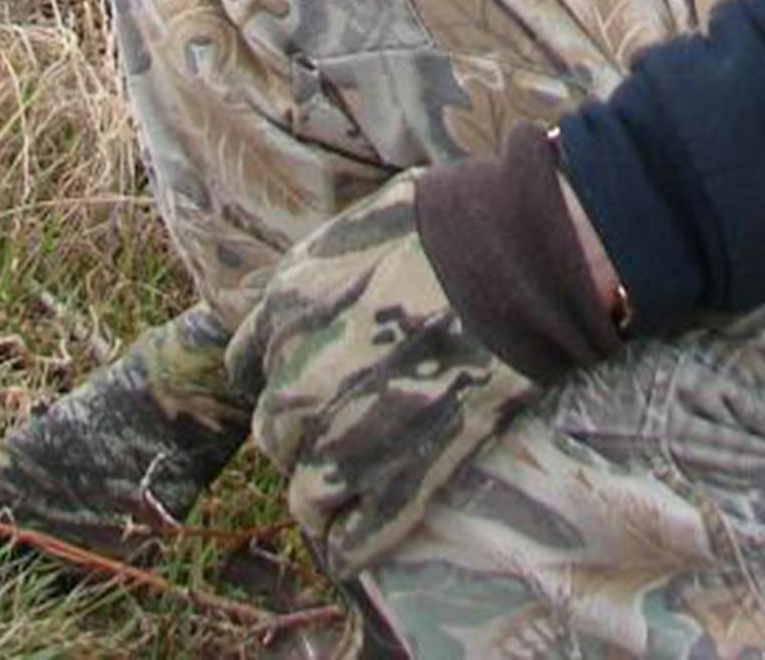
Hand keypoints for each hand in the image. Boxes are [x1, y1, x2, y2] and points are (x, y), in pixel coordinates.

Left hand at [227, 130, 626, 575]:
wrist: (518, 260)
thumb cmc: (450, 224)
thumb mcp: (361, 221)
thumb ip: (320, 267)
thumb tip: (303, 284)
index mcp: (286, 310)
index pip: (246, 364)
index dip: (278, 370)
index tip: (305, 373)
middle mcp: (299, 379)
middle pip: (275, 430)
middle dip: (303, 428)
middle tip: (344, 421)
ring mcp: (345, 438)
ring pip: (305, 492)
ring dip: (322, 491)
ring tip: (348, 490)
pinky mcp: (397, 480)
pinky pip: (351, 538)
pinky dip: (351, 543)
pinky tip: (359, 539)